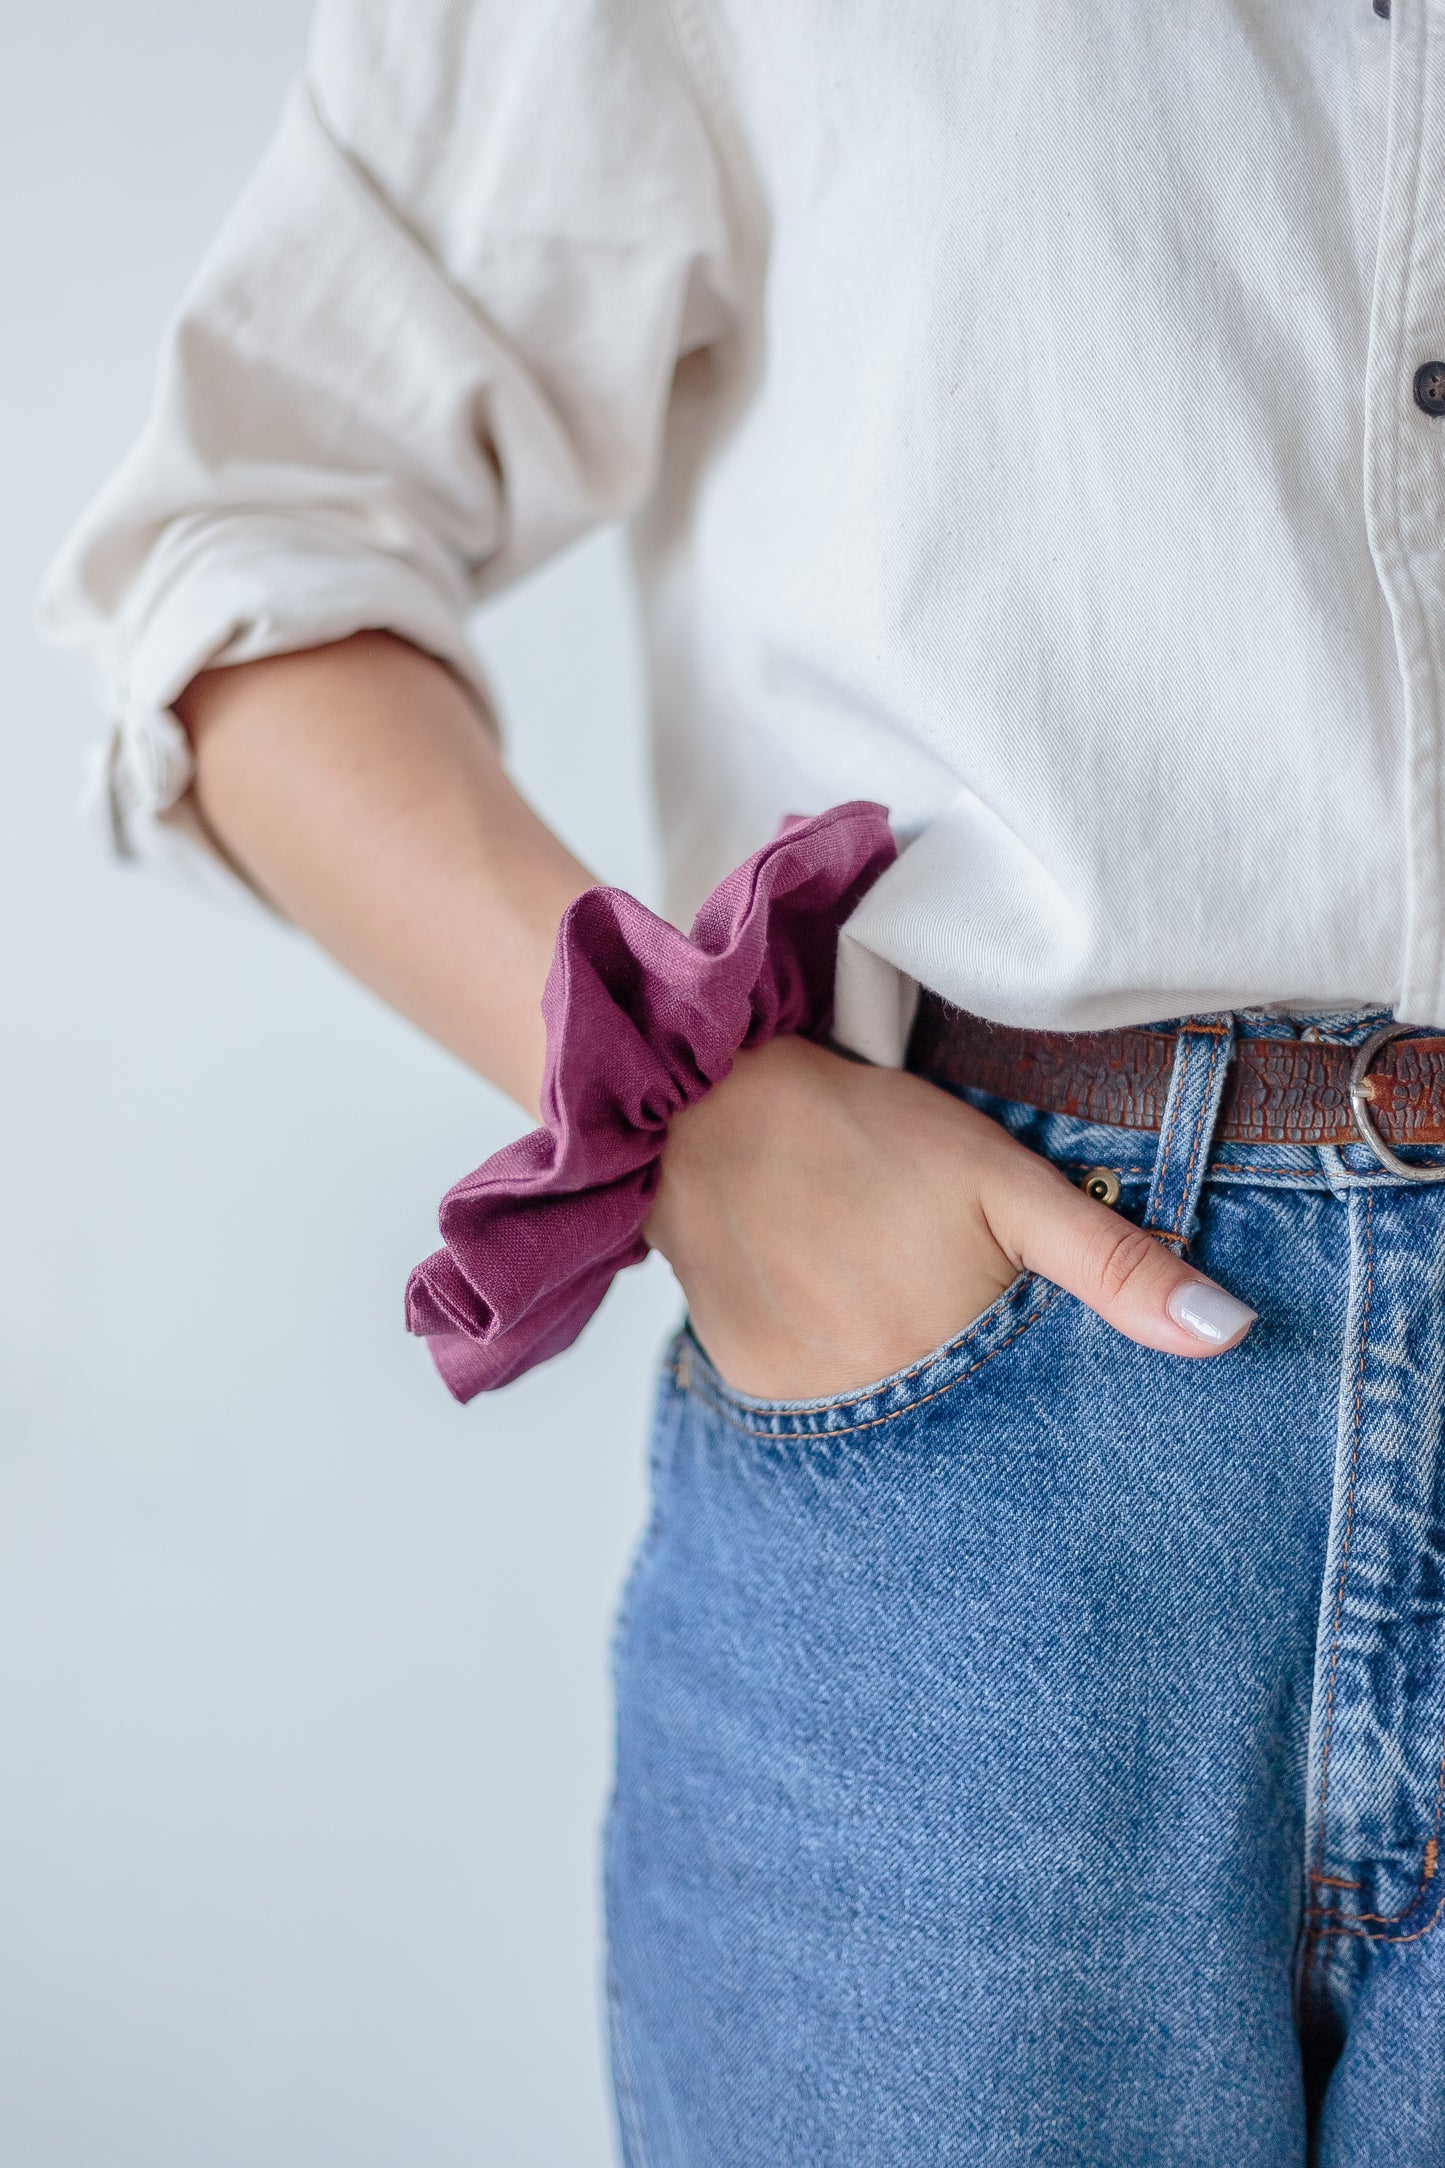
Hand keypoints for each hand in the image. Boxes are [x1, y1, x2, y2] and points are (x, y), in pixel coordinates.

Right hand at [643, 1035, 1255, 1401]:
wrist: (712, 1099)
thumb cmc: (872, 1131)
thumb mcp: (1009, 1182)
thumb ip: (1117, 1264)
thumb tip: (1228, 1336)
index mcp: (944, 1362)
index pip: (1019, 1432)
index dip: (1033, 1406)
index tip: (1009, 1352)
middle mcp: (867, 1404)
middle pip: (947, 1429)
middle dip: (960, 1393)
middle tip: (934, 1306)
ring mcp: (796, 1401)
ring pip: (875, 1423)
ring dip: (890, 1384)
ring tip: (879, 1296)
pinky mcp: (743, 1379)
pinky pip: (807, 1406)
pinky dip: (830, 1368)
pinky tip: (829, 1300)